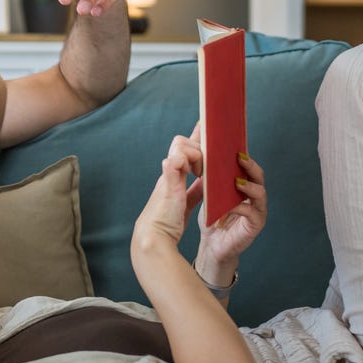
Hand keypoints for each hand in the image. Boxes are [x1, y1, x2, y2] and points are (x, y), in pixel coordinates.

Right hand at [133, 126, 203, 246]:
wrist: (153, 237)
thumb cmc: (167, 222)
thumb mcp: (184, 201)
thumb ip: (194, 189)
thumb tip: (206, 180)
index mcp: (172, 175)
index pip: (184, 149)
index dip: (194, 137)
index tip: (203, 125)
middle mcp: (169, 171)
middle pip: (181, 141)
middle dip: (197, 144)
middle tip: (209, 158)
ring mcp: (167, 173)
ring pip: (180, 144)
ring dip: (196, 154)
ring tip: (201, 173)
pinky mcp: (168, 180)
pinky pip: (177, 158)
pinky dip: (189, 159)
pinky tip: (197, 173)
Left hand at [195, 151, 266, 277]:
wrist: (212, 245)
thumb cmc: (212, 218)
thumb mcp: (209, 194)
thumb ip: (210, 178)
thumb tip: (203, 154)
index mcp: (244, 185)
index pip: (247, 166)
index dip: (243, 154)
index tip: (234, 144)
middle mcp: (254, 195)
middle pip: (258, 175)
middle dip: (250, 165)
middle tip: (239, 158)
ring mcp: (257, 210)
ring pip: (260, 192)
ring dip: (248, 186)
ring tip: (237, 182)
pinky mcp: (255, 225)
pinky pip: (252, 213)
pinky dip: (241, 207)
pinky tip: (230, 206)